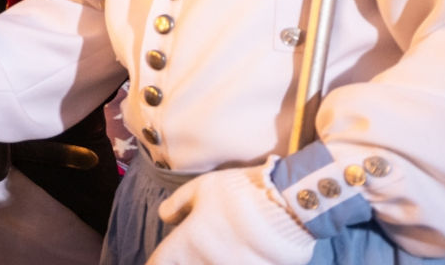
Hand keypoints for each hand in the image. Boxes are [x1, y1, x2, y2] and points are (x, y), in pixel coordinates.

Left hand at [148, 160, 315, 264]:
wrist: (286, 208)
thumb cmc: (239, 193)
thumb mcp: (200, 188)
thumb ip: (175, 205)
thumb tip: (165, 219)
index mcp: (185, 245)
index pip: (158, 263)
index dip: (158, 261)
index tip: (164, 258)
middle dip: (186, 261)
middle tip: (196, 249)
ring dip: (211, 262)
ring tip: (222, 248)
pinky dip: (237, 262)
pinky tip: (243, 254)